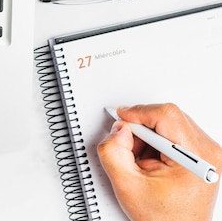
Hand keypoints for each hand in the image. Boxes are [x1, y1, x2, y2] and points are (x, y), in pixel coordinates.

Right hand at [97, 103, 221, 220]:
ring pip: (171, 123)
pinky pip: (176, 133)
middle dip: (142, 128)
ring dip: (149, 135)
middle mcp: (208, 152)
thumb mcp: (127, 185)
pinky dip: (158, 141)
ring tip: (144, 160)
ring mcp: (208, 153)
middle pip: (168, 117)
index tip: (123, 119)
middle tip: (130, 147)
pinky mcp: (204, 154)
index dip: (138, 113)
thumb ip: (114, 152)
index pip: (166, 116)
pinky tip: (153, 160)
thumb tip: (119, 130)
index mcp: (196, 158)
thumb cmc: (163, 218)